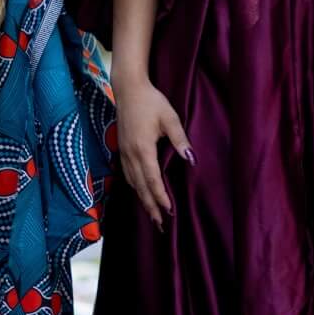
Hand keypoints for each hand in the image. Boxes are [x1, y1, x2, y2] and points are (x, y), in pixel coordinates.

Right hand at [114, 74, 192, 230]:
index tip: (170, 211)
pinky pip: (128, 175)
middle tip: (161, 225)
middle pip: (141, 187)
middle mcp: (131, 155)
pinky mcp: (122, 150)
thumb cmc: (151, 101)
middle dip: (151, 207)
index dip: (161, 198)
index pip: (152, 180)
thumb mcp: (170, 117)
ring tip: (152, 215)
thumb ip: (180, 139)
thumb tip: (191, 159)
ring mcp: (124, 153)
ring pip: (133, 183)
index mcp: (143, 149)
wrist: (128, 89)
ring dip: (143, 200)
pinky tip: (141, 193)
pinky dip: (135, 188)